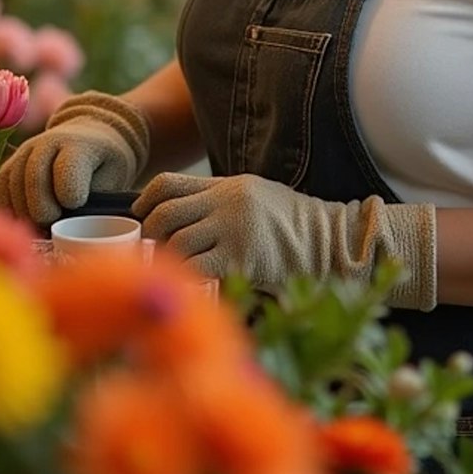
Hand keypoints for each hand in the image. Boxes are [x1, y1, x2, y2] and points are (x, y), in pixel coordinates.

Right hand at [0, 92, 150, 224]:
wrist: (88, 137)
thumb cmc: (103, 164)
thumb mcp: (113, 177)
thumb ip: (98, 198)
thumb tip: (78, 224)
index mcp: (79, 144)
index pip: (67, 168)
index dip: (70, 193)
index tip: (75, 204)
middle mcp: (47, 142)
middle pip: (34, 176)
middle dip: (43, 207)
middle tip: (53, 221)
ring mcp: (25, 152)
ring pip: (14, 184)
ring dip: (26, 211)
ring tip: (43, 224)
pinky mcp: (10, 165)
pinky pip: (1, 189)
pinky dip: (11, 209)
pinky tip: (27, 219)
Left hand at [133, 171, 437, 308]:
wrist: (335, 242)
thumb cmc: (297, 229)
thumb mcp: (257, 200)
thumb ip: (222, 205)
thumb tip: (181, 224)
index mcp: (228, 185)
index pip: (168, 184)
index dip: (144, 202)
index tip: (137, 218)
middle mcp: (226, 201)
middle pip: (165, 214)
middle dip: (150, 238)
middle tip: (150, 256)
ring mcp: (233, 228)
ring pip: (176, 243)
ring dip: (167, 264)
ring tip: (169, 277)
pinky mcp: (242, 257)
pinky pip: (197, 268)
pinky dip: (187, 281)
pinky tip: (192, 289)